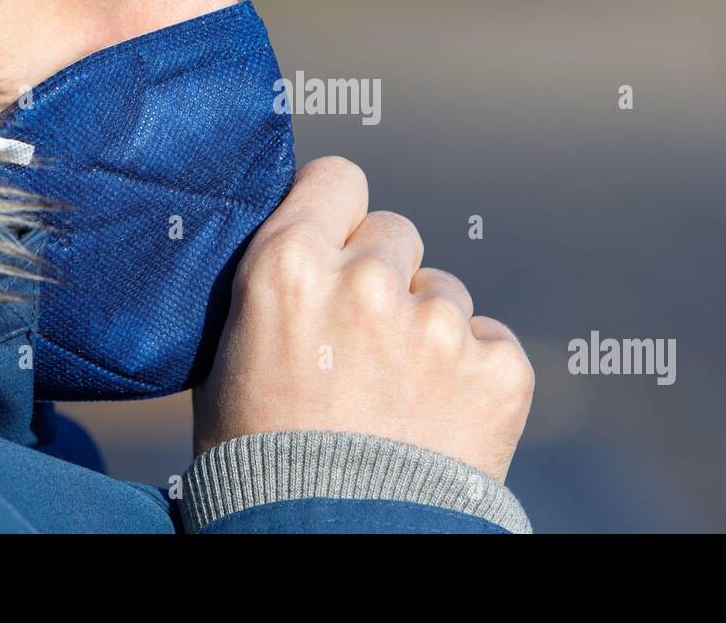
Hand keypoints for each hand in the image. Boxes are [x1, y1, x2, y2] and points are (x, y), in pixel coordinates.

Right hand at [194, 157, 532, 481]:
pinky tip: (438, 420)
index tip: (337, 241)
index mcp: (290, 267)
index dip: (337, 211)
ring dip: (426, 329)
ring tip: (397, 400)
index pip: (336, 178)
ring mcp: (439, 323)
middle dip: (382, 275)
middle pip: (394, 232)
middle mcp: (368, 280)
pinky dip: (471, 373)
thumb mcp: (228, 362)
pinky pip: (489, 340)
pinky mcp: (497, 367)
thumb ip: (273, 286)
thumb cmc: (258, 466)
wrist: (330, 547)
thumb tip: (300, 245)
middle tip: (360, 344)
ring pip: (443, 291)